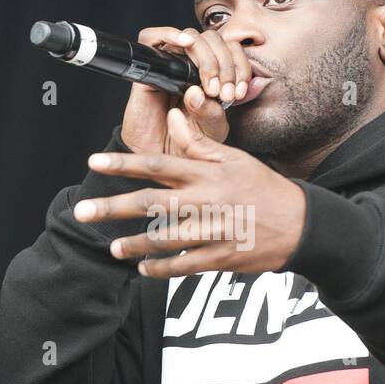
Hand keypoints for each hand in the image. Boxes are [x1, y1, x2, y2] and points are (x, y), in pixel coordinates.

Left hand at [74, 106, 306, 277]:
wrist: (302, 224)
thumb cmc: (264, 187)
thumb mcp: (235, 158)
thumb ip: (199, 141)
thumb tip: (175, 115)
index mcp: (207, 173)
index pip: (157, 164)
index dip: (123, 163)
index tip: (94, 161)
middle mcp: (206, 201)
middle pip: (150, 204)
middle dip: (112, 208)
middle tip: (82, 211)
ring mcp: (213, 231)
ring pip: (163, 239)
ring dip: (134, 244)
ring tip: (114, 248)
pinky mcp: (221, 257)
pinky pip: (183, 265)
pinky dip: (161, 268)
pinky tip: (143, 268)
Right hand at [119, 25, 252, 155]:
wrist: (159, 159)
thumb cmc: (186, 144)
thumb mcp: (211, 129)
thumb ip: (215, 111)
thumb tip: (206, 90)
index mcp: (212, 74)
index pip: (231, 50)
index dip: (239, 67)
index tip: (238, 94)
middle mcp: (191, 66)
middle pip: (213, 40)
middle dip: (225, 65)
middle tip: (223, 93)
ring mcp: (170, 66)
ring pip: (190, 37)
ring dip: (206, 57)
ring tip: (209, 86)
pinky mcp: (147, 71)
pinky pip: (151, 38)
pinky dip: (169, 34)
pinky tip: (185, 45)